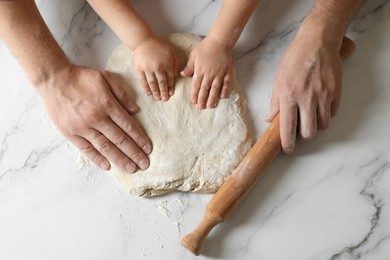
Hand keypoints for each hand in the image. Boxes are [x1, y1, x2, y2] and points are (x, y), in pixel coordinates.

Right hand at [38, 65, 152, 172]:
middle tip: (144, 164)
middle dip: (134, 153)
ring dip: (120, 159)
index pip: (128, 126)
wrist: (53, 79)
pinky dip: (97, 159)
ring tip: (131, 169)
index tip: (148, 148)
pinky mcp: (70, 133)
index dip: (140, 138)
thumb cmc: (81, 77)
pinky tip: (108, 166)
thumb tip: (136, 110)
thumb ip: (122, 93)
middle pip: (120, 140)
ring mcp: (83, 127)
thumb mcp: (105, 77)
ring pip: (105, 147)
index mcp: (107, 104)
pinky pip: (86, 149)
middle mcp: (97, 118)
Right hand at [133, 36, 178, 100]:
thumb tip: (176, 75)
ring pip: (152, 83)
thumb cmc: (159, 45)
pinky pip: (143, 81)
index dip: (171, 87)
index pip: (170, 78)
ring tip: (157, 99)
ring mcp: (148, 69)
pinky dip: (146, 88)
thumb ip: (175, 63)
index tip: (171, 94)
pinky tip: (148, 93)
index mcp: (167, 64)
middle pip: (162, 83)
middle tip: (165, 100)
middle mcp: (158, 67)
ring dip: (155, 92)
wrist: (143, 40)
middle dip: (164, 92)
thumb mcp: (171, 52)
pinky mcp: (139, 69)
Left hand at [180, 36, 231, 108]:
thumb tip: (182, 74)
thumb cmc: (205, 47)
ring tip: (210, 106)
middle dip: (202, 99)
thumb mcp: (194, 55)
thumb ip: (189, 66)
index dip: (194, 94)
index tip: (193, 102)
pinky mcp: (227, 72)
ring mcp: (219, 73)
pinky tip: (223, 97)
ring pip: (215, 88)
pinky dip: (225, 90)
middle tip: (201, 107)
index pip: (196, 85)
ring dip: (213, 98)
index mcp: (200, 70)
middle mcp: (210, 73)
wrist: (219, 41)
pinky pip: (226, 83)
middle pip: (205, 89)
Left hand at [266, 34, 342, 152]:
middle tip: (300, 131)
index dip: (288, 142)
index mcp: (289, 96)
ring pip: (323, 125)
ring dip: (316, 125)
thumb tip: (270, 119)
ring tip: (311, 117)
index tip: (288, 148)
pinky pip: (332, 113)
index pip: (287, 127)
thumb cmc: (294, 59)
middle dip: (304, 136)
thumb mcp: (279, 79)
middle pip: (308, 132)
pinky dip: (326, 114)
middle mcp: (307, 98)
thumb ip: (275, 102)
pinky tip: (321, 105)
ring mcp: (323, 96)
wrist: (317, 42)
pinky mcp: (336, 92)